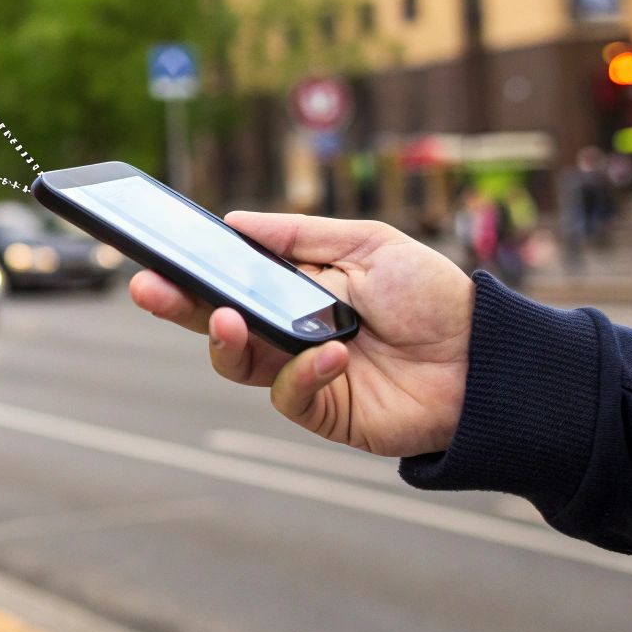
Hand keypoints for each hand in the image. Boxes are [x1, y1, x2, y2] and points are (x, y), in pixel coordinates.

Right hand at [130, 212, 472, 457]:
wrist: (482, 357)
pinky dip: (304, 372)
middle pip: (215, 321)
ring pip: (237, 362)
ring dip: (226, 341)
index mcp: (293, 287)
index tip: (154, 254)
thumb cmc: (430, 297)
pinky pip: (289, 394)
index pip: (227, 278)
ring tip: (230, 320)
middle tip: (148, 287)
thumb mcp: (368, 243)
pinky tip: (333, 353)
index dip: (189, 270)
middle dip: (176, 304)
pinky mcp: (322, 410)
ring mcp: (300, 372)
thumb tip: (235, 222)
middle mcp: (287, 331)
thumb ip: (300, 235)